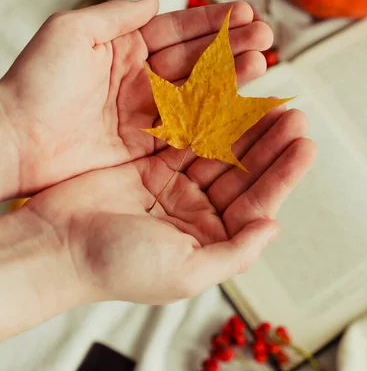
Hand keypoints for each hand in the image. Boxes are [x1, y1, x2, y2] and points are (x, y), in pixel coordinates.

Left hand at [0, 0, 274, 198]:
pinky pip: (186, 127)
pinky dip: (213, 115)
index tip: (243, 12)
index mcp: (123, 48)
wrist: (16, 141)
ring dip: (229, 77)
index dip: (210, 21)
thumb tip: (154, 0)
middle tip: (264, 36)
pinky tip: (238, 102)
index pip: (176, 30)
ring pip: (196, 91)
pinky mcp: (145, 145)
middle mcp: (139, 79)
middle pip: (194, 59)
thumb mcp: (70, 32)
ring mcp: (144, 113)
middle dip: (230, 46)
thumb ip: (114, 14)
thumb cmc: (34, 84)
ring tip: (261, 62)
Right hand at [20, 100, 314, 307]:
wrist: (57, 245)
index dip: (283, 175)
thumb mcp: (187, 271)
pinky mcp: (148, 164)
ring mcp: (171, 186)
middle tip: (293, 115)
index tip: (304, 146)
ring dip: (243, 127)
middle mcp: (194, 213)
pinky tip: (227, 99)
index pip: (256, 203)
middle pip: (241, 172)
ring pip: (217, 150)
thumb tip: (273, 228)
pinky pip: (184, 135)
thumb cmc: (117, 266)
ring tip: (269, 101)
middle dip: (268, 145)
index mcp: (208, 240)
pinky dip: (206, 118)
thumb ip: (236, 253)